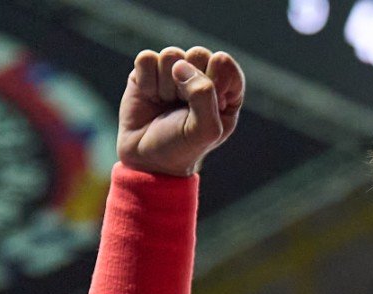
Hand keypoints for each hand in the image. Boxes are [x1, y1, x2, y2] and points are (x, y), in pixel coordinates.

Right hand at [117, 46, 244, 176]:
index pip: (223, 62)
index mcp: (226, 89)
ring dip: (165, 85)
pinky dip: (146, 81)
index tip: (204, 107)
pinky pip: (146, 58)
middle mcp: (201, 75)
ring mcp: (174, 71)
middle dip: (187, 83)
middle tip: (181, 108)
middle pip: (198, 53)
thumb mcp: (204, 130)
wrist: (148, 160)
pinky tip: (150, 97)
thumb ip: (204, 95)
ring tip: (165, 104)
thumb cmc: (182, 147)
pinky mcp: (148, 71)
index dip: (212, 81)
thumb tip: (180, 66)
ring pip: (171, 55)